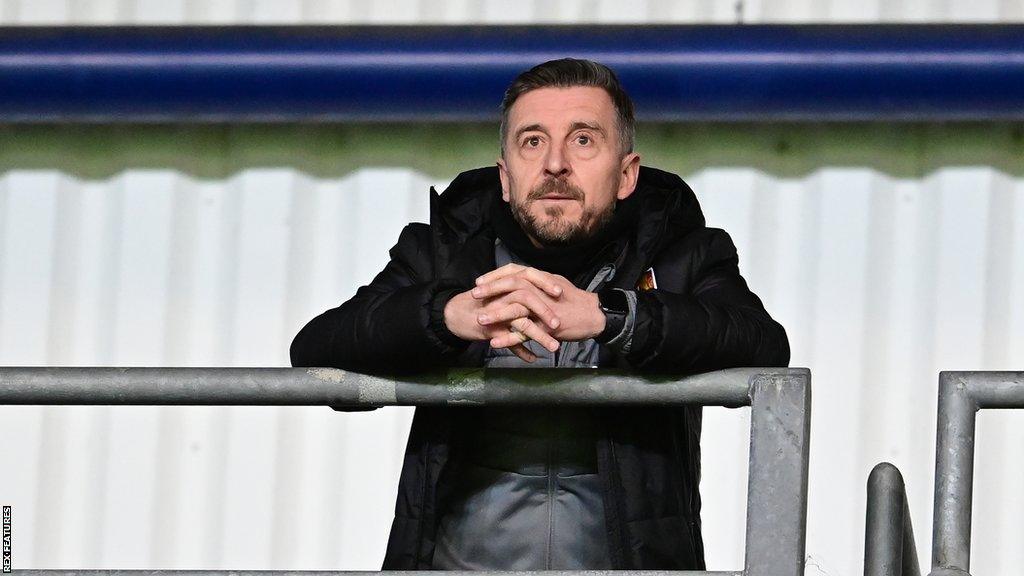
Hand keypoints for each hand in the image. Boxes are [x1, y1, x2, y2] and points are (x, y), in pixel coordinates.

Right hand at [443, 288, 558, 362]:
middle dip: (545, 311)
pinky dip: (522, 351)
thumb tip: (540, 294)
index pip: (529, 277)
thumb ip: (519, 293)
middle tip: (559, 324)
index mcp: (506, 285)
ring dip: (540, 336)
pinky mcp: (490, 329)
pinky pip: (509, 341)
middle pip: (527, 298)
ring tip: (554, 347)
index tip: (561, 292)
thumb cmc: (481, 304)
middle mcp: (502, 296)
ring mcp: (496, 313)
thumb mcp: (500, 294)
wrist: (454, 314)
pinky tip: (533, 358)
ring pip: (521, 323)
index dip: (545, 283)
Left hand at [472, 264, 605, 341]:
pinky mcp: (548, 327)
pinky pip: (525, 332)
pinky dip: (510, 337)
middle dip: (491, 290)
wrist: (594, 315)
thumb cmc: (575, 301)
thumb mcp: (555, 283)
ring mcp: (545, 308)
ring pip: (517, 308)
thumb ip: (537, 281)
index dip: (495, 276)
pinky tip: (495, 342)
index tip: (479, 282)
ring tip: (479, 320)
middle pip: (512, 285)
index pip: (514, 271)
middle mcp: (542, 290)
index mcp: (542, 279)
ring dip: (496, 314)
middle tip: (473, 295)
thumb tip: (521, 276)